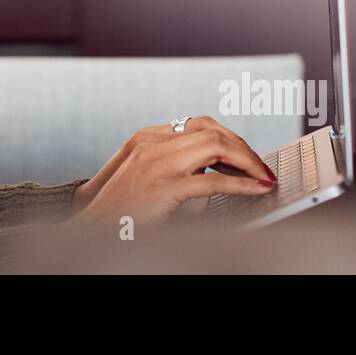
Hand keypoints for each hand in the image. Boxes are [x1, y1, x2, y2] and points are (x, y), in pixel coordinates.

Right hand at [68, 116, 276, 227]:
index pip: (199, 124)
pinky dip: (241, 185)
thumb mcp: (145, 177)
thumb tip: (209, 170)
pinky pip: (213, 182)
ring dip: (247, 161)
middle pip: (212, 131)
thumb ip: (172, 165)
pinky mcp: (164, 188)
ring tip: (263, 176)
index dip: (230, 138)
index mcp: (147, 138)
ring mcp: (157, 164)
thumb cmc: (119, 211)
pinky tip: (256, 189)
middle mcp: (152, 144)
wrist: (92, 230)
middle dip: (243, 148)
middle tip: (261, 167)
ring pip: (216, 147)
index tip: (247, 157)